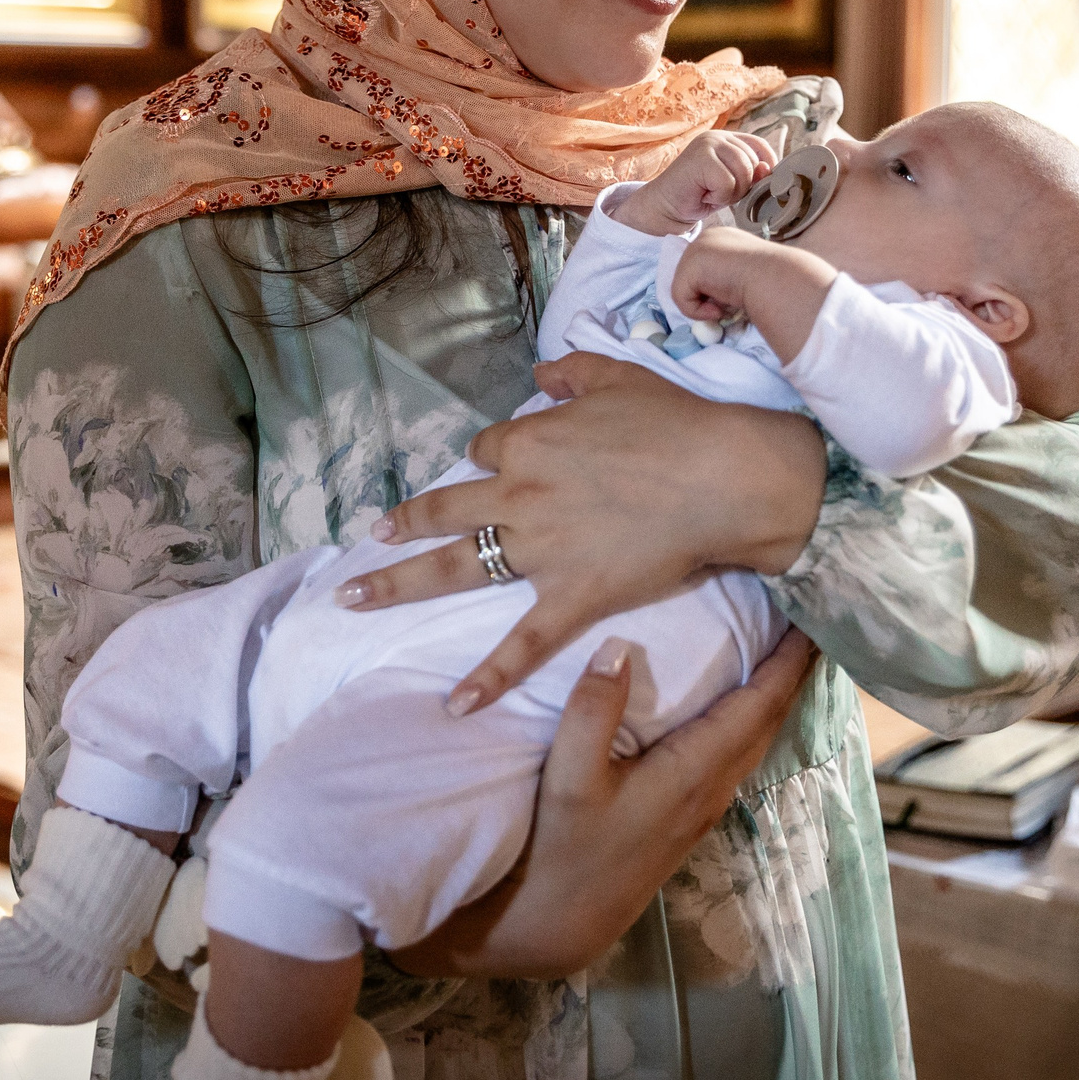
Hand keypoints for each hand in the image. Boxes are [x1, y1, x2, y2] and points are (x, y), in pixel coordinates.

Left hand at [340, 353, 826, 711]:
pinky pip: (522, 644)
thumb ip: (572, 374)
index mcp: (527, 444)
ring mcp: (539, 550)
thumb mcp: (617, 378)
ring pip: (457, 566)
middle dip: (404, 523)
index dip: (493, 457)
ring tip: (355, 596)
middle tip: (373, 538)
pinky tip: (457, 705)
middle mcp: (519, 496)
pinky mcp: (570, 597)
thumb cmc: (677, 424)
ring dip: (401, 582)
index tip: (500, 464)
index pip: (488, 450)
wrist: (723, 478)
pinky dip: (490, 676)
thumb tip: (540, 378)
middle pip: (444, 509)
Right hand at [389, 630, 816, 979]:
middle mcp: (712, 788)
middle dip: (793, 668)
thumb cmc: (565, 848)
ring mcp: (705, 805)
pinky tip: (742, 702)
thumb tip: (618, 645)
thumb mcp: (569, 777)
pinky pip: (740, 751)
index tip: (811, 616)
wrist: (561, 921)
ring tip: (784, 650)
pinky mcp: (691, 814)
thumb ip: (594, 710)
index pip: (757, 705)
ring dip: (776, 693)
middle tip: (808, 616)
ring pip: (758, 737)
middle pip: (771, 719)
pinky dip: (753, 716)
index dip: (788, 661)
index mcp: (692, 772)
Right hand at [613, 130, 775, 234]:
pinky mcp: (701, 157)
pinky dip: (719, 197)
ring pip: (744, 172)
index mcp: (727, 138)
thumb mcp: (732, 184)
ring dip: (731, 193)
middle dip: (743, 186)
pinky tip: (703, 195)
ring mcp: (708, 144)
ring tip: (711, 193)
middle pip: (754, 163)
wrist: (665, 206)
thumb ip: (751, 175)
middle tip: (719, 192)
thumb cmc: (699, 195)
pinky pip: (728, 183)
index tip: (753, 186)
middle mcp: (717, 136)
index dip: (765, 168)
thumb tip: (768, 169)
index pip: (761, 147)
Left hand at [671, 229, 834, 359]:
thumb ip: (726, 277)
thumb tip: (711, 297)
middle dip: (707, 297)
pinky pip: (681, 299)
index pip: (704, 268)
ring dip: (704, 306)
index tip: (734, 297)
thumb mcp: (744, 273)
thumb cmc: (770, 280)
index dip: (714, 288)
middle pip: (690, 278)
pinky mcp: (689, 266)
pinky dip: (698, 312)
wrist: (776, 279)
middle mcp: (706, 238)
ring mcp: (695, 249)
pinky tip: (720, 308)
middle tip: (730, 304)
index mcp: (722, 237)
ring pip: (684, 290)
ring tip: (727, 305)